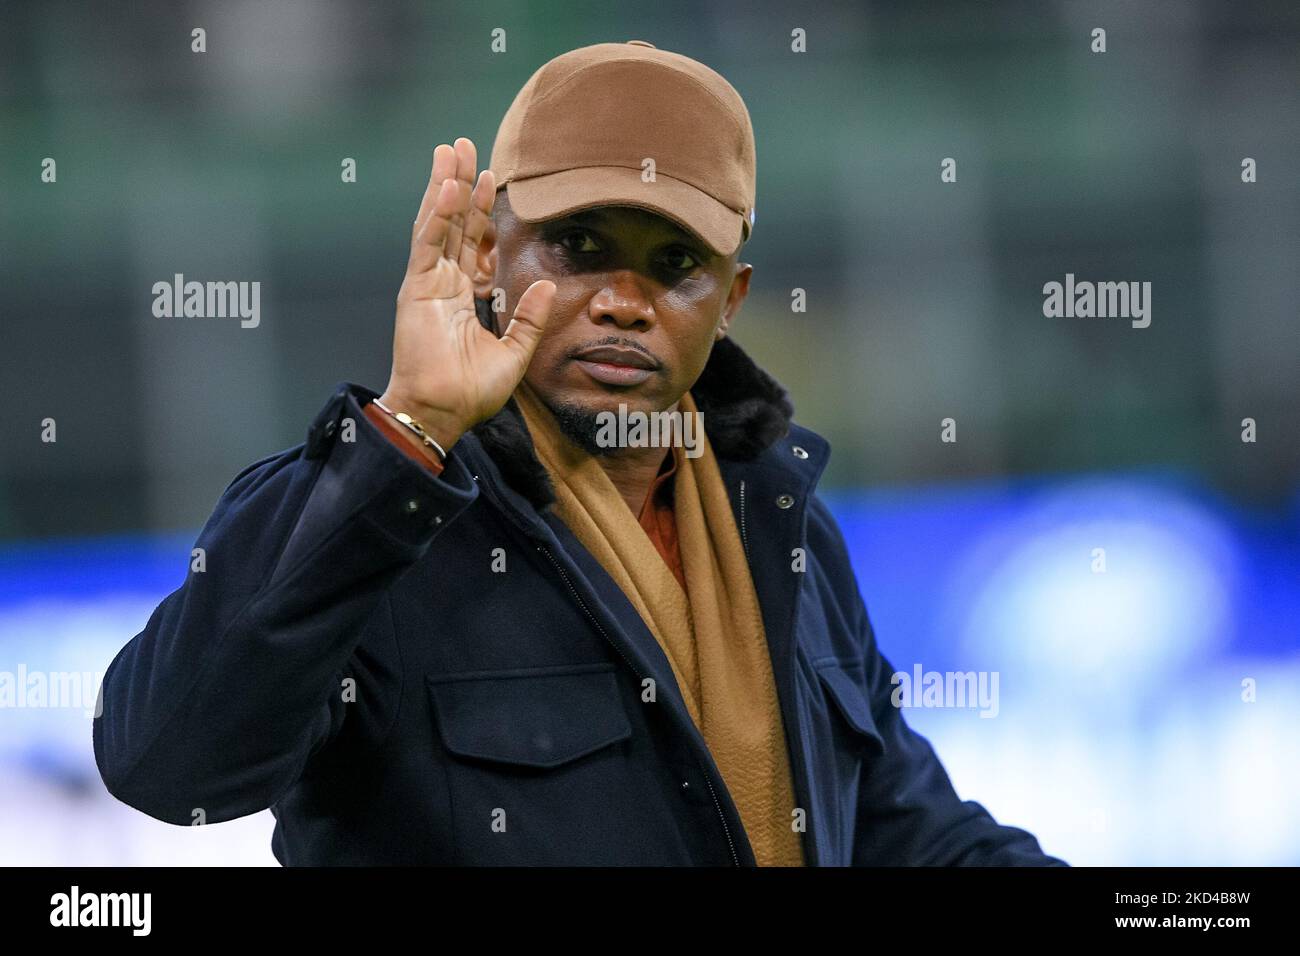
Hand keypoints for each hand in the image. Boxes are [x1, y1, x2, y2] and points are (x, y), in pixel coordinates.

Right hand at [378, 137, 555, 451]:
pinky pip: (427, 244)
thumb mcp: (514, 352)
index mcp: (463, 296)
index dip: (480, 209)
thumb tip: (547, 285)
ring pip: (435, 223)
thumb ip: (529, 318)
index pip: (473, 241)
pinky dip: (435, 215)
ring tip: (449, 150)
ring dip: (443, 186)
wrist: (442, 413)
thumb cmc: (471, 393)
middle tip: (462, 145)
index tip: (491, 176)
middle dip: (458, 183)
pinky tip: (445, 188)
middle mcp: (443, 284)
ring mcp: (427, 284)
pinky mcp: (415, 290)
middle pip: (452, 223)